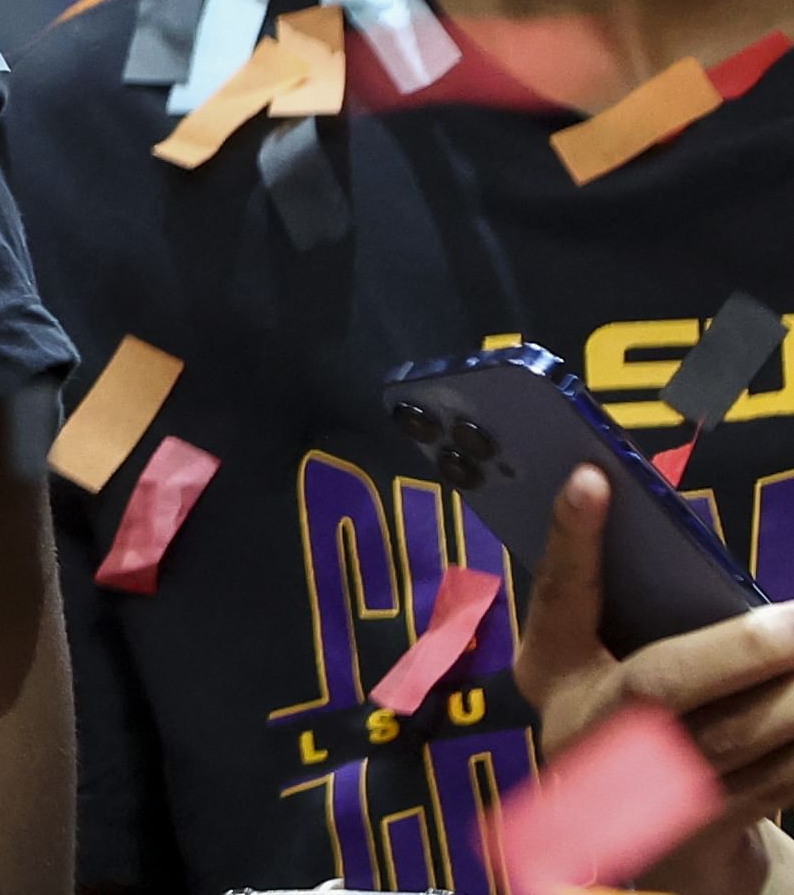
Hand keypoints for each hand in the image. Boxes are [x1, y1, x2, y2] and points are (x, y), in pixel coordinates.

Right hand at [518, 466, 793, 894]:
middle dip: (739, 650)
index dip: (570, 541)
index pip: (558, 596)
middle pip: (661, 683)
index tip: (591, 478)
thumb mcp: (605, 669)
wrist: (646, 846)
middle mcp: (585, 729)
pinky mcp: (703, 829)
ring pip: (737, 737)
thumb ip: (635, 624)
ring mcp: (640, 790)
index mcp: (553, 673)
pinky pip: (777, 778)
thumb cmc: (631, 720)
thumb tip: (717, 585)